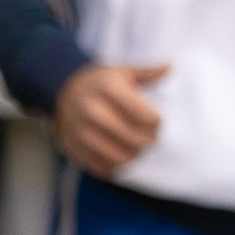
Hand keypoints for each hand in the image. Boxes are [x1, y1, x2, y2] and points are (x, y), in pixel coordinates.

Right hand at [55, 61, 168, 176]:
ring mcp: (81, 132)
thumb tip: (170, 66)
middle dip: (149, 140)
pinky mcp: (75, 149)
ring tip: (138, 146)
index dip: (156, 122)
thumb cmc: (102, 83)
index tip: (157, 121)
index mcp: (107, 88)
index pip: (142, 115)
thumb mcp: (123, 72)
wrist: (64, 92)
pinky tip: (120, 153)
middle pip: (134, 139)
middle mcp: (92, 110)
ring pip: (120, 158)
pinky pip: (103, 168)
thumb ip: (148, 72)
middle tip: (152, 137)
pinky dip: (116, 166)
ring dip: (135, 155)